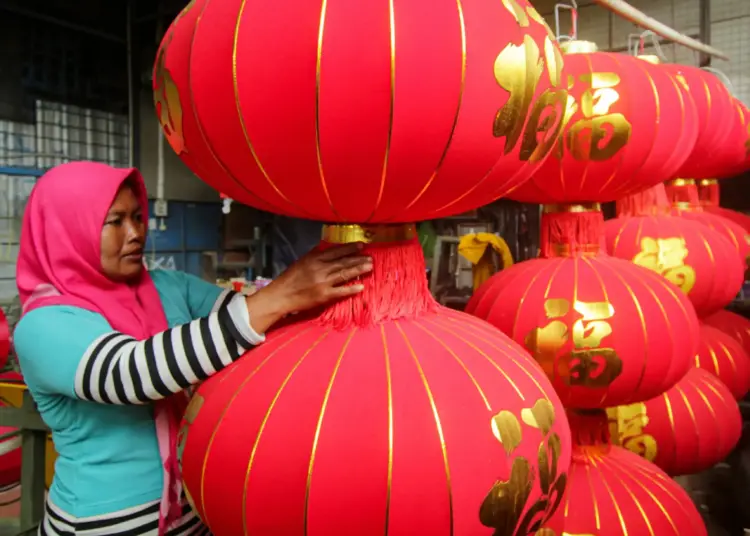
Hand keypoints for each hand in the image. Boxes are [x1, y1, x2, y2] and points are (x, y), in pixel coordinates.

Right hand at [244, 243, 371, 332]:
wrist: (281, 295)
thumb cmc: (290, 278)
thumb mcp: (301, 261)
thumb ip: (313, 254)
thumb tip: (323, 247)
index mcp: (314, 258)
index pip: (336, 251)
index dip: (350, 248)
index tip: (361, 245)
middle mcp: (320, 268)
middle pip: (343, 262)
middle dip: (358, 259)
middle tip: (371, 257)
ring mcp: (323, 282)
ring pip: (344, 274)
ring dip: (358, 270)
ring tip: (370, 267)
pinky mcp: (324, 295)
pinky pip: (340, 291)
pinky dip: (351, 289)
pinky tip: (361, 287)